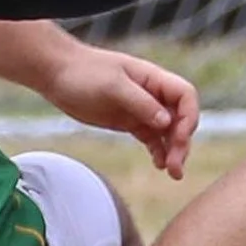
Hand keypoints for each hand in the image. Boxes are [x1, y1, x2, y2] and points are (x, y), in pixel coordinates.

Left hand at [35, 42, 198, 178]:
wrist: (57, 74)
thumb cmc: (83, 73)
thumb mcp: (111, 85)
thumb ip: (140, 102)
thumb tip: (166, 121)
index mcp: (153, 78)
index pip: (185, 96)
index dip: (189, 117)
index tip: (178, 137)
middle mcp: (152, 94)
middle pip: (180, 118)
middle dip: (181, 141)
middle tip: (175, 167)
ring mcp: (141, 109)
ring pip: (168, 131)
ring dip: (174, 151)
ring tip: (173, 173)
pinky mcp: (129, 121)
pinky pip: (152, 138)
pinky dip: (159, 151)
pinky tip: (159, 165)